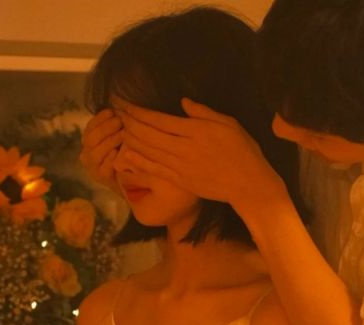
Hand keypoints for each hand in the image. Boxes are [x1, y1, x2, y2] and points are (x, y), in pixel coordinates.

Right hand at [79, 109, 122, 194]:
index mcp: (88, 143)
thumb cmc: (124, 156)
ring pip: (96, 153)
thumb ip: (115, 126)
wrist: (129, 182)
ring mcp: (92, 168)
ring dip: (110, 141)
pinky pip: (104, 168)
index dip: (99, 119)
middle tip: (120, 121)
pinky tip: (118, 152)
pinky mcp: (101, 178)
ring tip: (123, 134)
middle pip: (91, 139)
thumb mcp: (118, 139)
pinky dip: (111, 159)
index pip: (89, 128)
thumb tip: (119, 108)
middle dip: (105, 128)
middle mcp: (86, 155)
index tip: (111, 111)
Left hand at [117, 98, 286, 208]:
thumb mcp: (228, 124)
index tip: (126, 105)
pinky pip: (154, 169)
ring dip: (130, 139)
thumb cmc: (242, 151)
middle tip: (117, 114)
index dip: (138, 112)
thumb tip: (183, 102)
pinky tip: (126, 154)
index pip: (158, 119)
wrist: (247, 184)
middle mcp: (182, 147)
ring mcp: (179, 166)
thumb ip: (203, 113)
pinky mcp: (179, 180)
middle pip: (148, 134)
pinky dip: (138, 161)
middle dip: (129, 123)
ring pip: (147, 151)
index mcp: (194, 131)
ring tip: (119, 129)